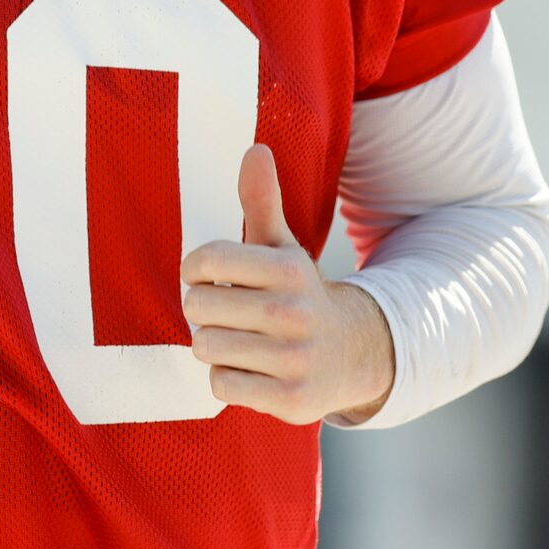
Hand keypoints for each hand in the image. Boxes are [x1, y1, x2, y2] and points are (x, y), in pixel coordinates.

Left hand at [180, 144, 396, 425]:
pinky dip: (228, 379)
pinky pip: (222, 386)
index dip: (195, 269)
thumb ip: (261, 201)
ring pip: (207, 349)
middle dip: (202, 310)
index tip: (207, 275)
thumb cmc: (298, 293)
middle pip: (198, 309)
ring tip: (237, 340)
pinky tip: (251, 369)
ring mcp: (294, 359)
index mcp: (290, 269)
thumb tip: (255, 149)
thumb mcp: (282, 248)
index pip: (206, 261)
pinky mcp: (291, 400)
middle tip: (224, 312)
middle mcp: (294, 313)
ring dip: (213, 346)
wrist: (354, 353)